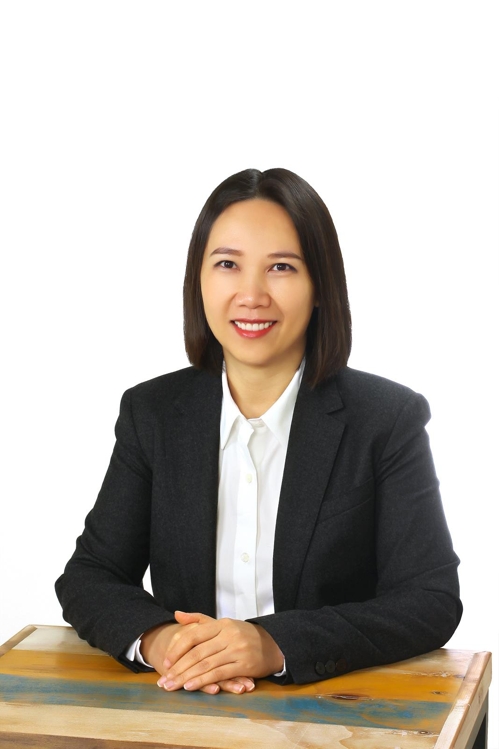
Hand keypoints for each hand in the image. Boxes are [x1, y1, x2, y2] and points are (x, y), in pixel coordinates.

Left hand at [141, 621, 255, 694]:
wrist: (273, 644)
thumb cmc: (243, 635)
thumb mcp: (222, 624)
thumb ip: (199, 620)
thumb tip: (176, 614)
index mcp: (221, 624)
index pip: (193, 635)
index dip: (177, 650)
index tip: (165, 663)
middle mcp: (228, 635)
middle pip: (197, 653)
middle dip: (178, 669)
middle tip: (163, 681)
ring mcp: (236, 650)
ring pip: (206, 665)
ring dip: (186, 678)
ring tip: (172, 686)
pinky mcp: (244, 665)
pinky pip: (219, 674)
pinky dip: (203, 681)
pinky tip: (191, 687)